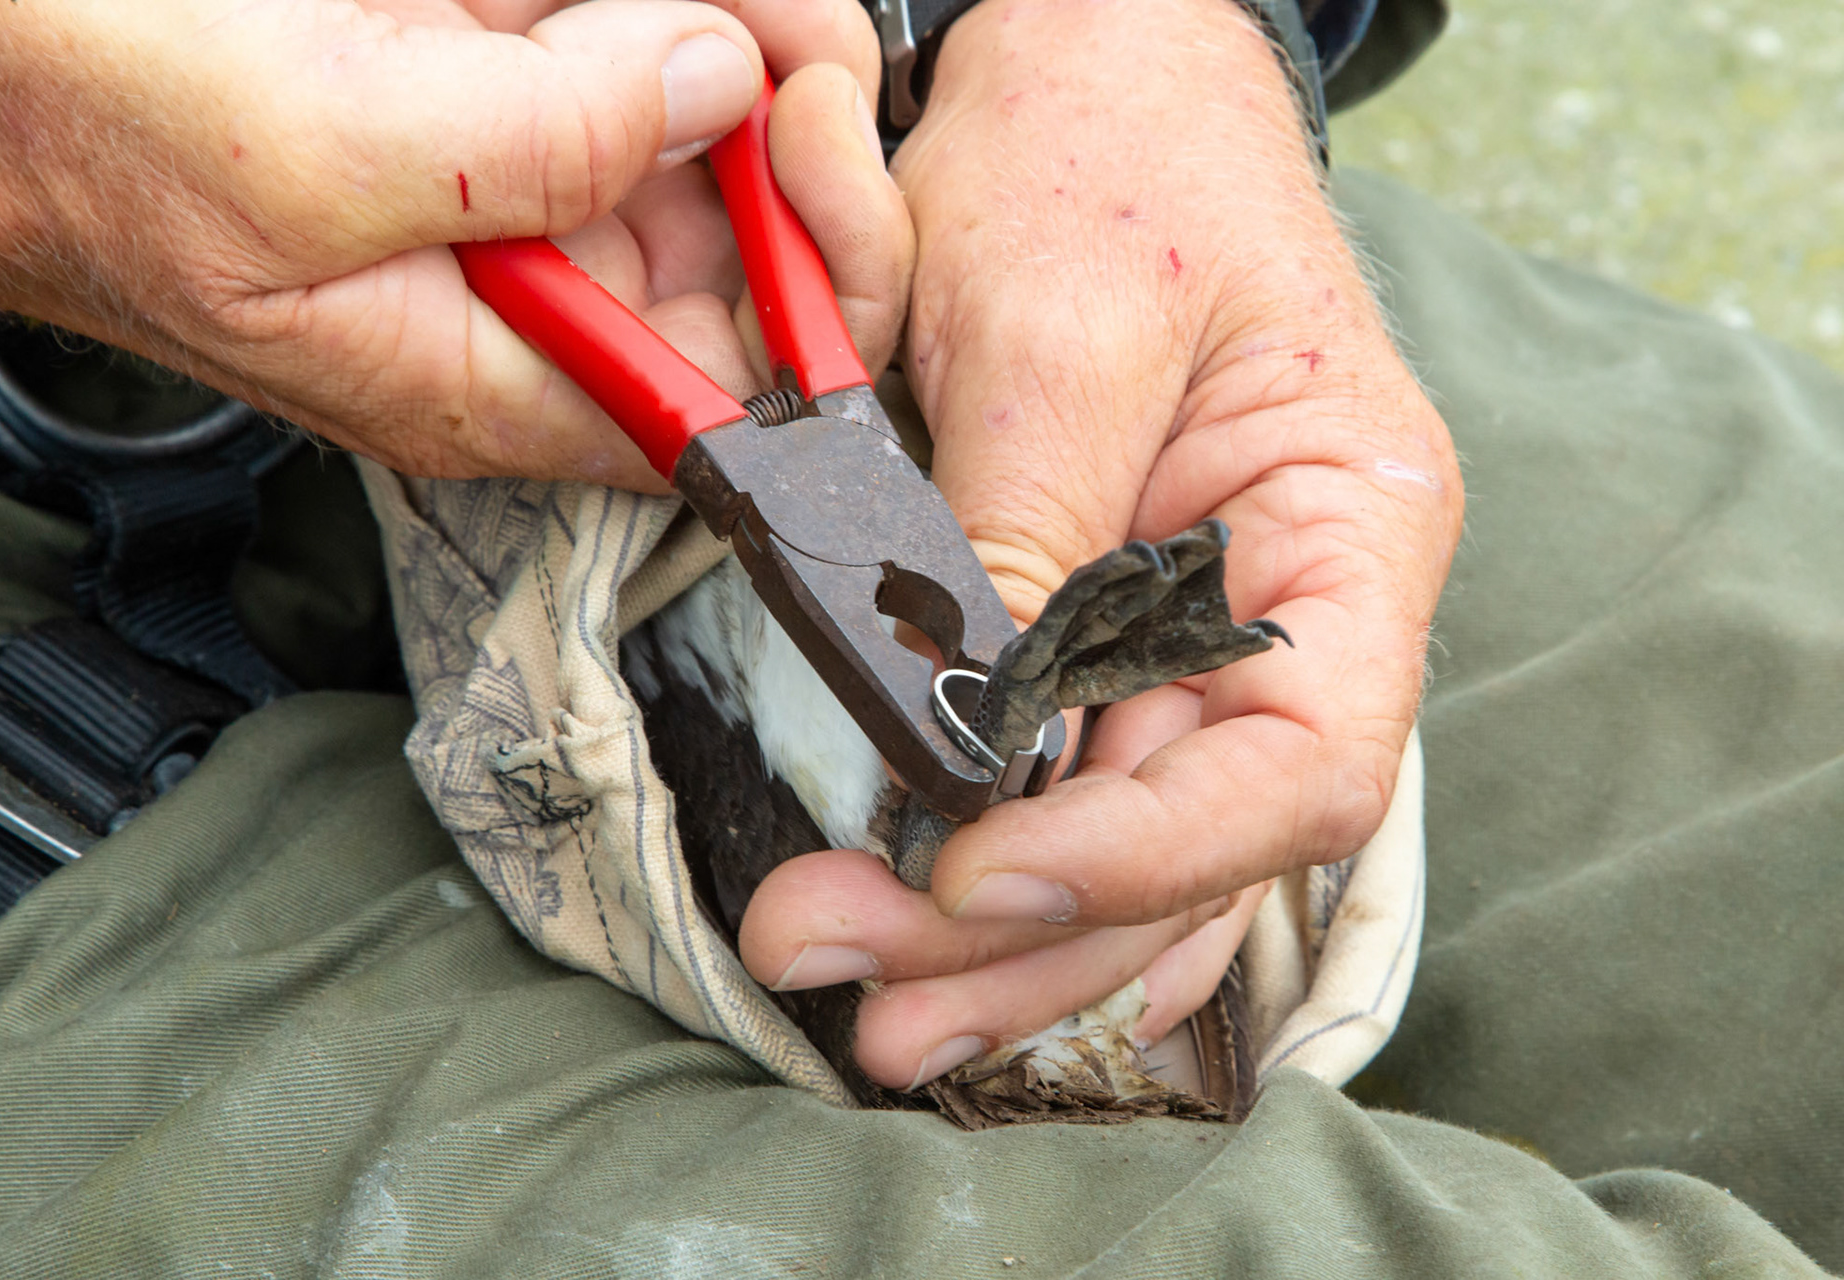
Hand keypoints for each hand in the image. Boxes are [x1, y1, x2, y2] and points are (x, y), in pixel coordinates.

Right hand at [0, 0, 906, 486]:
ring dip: (730, 33)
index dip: (816, 286)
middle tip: (774, 27)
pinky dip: (649, 3)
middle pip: (751, 245)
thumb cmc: (80, 128)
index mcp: (499, 375)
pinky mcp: (493, 76)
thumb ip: (537, 144)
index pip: (737, 395)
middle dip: (791, 123)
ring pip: (706, 120)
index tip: (803, 142)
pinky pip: (624, 39)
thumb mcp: (311, 157)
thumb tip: (715, 86)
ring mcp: (519, 174)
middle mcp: (530, 290)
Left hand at [737, 0, 1460, 1088]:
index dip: (1147, 857)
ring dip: (1008, 950)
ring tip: (872, 1014)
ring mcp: (1204, 638)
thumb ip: (1028, 538)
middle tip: (870, 1004)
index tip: (977, 877)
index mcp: (1351, 529)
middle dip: (1035, 940)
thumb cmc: (1108, 163)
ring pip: (1136, 849)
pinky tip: (952, 962)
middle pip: (1202, 844)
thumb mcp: (1065, 327)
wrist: (1090, 84)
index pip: (1297, 764)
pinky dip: (1021, 889)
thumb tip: (970, 747)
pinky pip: (1087, 797)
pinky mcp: (1111, 639)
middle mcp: (1296, 614)